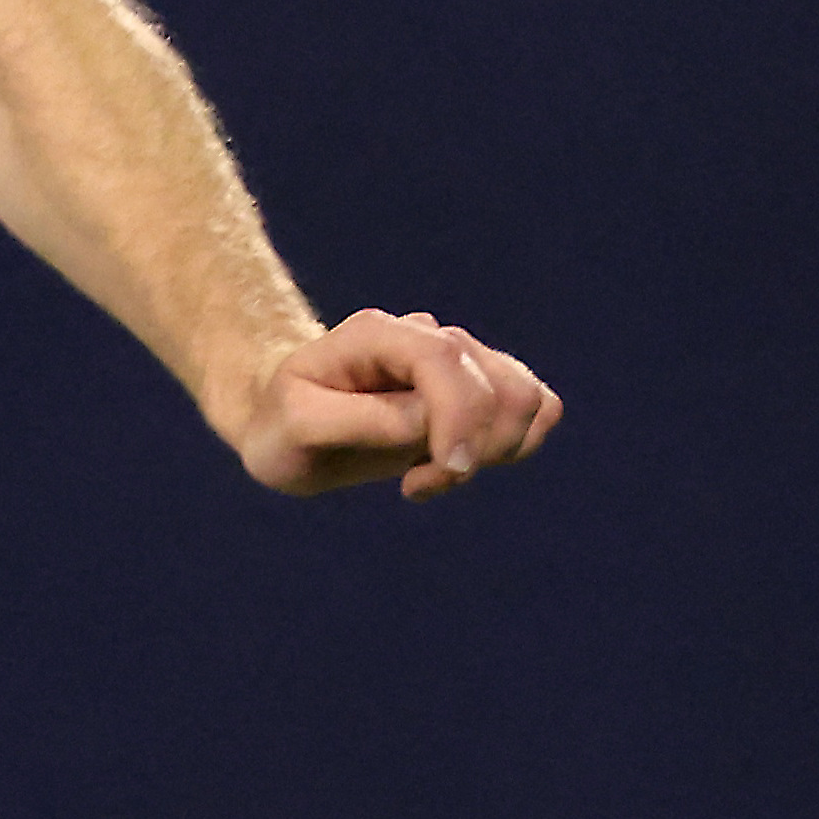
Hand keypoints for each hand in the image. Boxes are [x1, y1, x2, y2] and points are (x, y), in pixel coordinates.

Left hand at [220, 306, 560, 499]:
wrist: (284, 420)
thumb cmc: (282, 424)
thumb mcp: (299, 428)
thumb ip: (362, 422)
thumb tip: (430, 424)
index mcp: (377, 335)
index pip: (446, 359)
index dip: (460, 416)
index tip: (446, 472)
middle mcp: (426, 336)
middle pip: (498, 385)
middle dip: (474, 448)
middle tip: (417, 483)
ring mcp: (459, 359)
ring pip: (527, 398)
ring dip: (496, 451)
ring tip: (430, 474)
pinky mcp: (479, 387)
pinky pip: (535, 410)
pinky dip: (511, 446)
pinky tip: (455, 463)